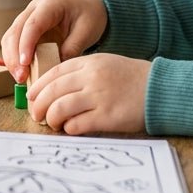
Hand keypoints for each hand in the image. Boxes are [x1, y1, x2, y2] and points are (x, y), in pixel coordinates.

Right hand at [1, 0, 108, 83]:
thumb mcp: (86, 31)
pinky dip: (14, 59)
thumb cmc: (89, 18)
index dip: (26, 44)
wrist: (88, 10)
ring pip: (9, 39)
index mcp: (50, 4)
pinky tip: (22, 74)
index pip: (32, 24)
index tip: (25, 63)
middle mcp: (34, 9)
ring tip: (21, 79)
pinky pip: (13, 45)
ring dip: (11, 60)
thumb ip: (72, 48)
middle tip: (21, 77)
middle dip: (14, 56)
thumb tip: (55, 68)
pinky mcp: (24, 30)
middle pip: (15, 32)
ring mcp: (27, 18)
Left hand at [27, 53, 150, 135]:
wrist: (160, 89)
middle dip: (38, 106)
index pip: (53, 73)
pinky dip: (68, 129)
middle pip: (51, 92)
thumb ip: (82, 72)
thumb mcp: (106, 65)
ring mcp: (98, 97)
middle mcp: (91, 78)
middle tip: (37, 115)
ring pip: (59, 109)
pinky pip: (76, 125)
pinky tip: (71, 129)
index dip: (38, 87)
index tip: (32, 98)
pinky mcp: (106, 117)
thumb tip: (54, 90)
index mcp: (89, 63)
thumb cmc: (132, 79)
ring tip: (54, 124)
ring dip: (51, 120)